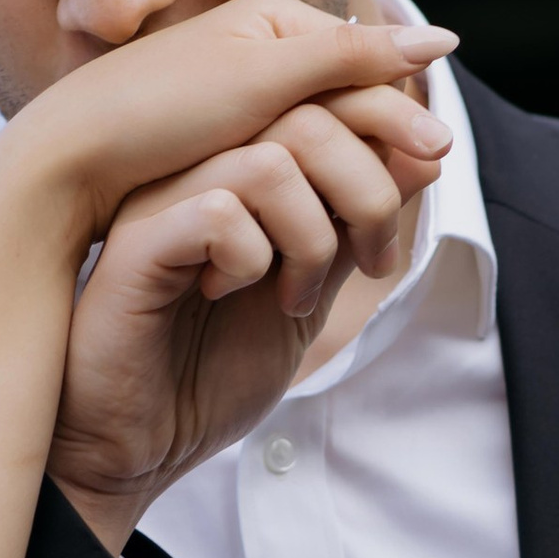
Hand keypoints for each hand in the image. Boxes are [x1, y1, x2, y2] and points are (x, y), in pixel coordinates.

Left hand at [3, 0, 456, 237]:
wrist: (62, 166)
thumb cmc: (156, 113)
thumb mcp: (262, 82)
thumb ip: (352, 59)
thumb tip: (443, 40)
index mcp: (271, 20)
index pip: (364, 61)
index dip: (399, 112)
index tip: (432, 161)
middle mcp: (254, 52)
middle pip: (343, 105)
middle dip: (376, 157)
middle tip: (402, 211)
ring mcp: (231, 102)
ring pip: (315, 146)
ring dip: (343, 189)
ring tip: (362, 238)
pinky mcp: (208, 149)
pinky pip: (278, 175)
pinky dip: (301, 205)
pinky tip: (310, 239)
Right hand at [46, 89, 451, 540]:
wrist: (134, 452)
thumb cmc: (204, 377)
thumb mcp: (305, 295)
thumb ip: (350, 227)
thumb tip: (424, 154)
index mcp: (238, 173)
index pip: (323, 106)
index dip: (383, 137)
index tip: (396, 221)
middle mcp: (198, 171)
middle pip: (308, 117)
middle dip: (367, 191)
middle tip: (367, 264)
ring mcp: (163, 201)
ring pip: (271, 160)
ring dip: (311, 236)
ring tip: (292, 297)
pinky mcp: (136, 244)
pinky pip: (219, 210)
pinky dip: (249, 259)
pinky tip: (222, 295)